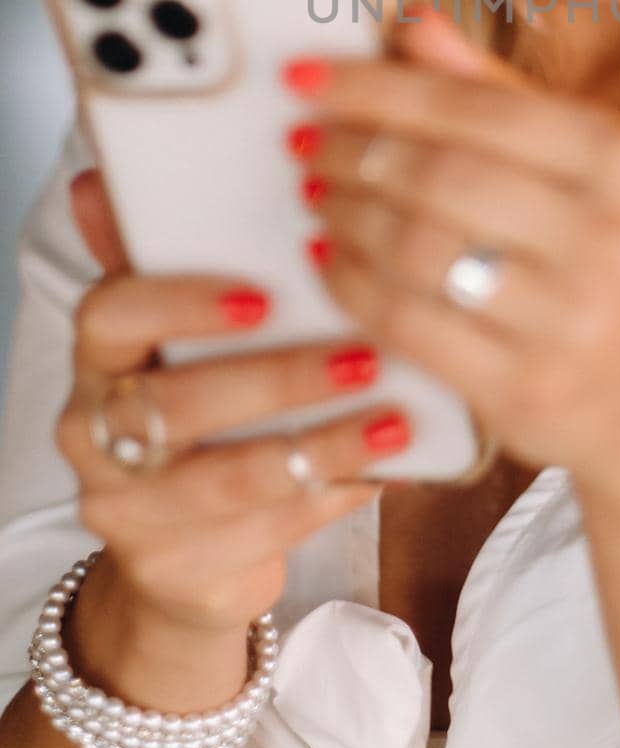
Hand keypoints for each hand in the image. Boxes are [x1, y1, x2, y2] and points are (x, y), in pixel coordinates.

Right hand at [57, 169, 410, 638]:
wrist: (182, 547)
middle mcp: (96, 434)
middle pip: (173, 404)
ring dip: (321, 443)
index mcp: (98, 357)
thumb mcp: (183, 329)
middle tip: (362, 355)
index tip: (261, 294)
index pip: (109, 315)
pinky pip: (265, 536)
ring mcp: (130, 512)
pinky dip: (334, 497)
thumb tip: (109, 175)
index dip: (181, 302)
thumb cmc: (200, 407)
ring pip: (225, 479)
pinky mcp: (178, 572)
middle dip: (276, 379)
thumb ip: (164, 254)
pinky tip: (387, 467)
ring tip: (395, 417)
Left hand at [281, 5, 619, 495]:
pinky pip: (406, 322)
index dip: (374, 89)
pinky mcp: (523, 388)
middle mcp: (603, 232)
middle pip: (436, 173)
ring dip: (344, 215)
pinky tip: (331, 262)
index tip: (305, 77)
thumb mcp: (593, 171)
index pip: (471, 107)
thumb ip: (498, 94)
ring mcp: (566, 316)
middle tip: (303, 143)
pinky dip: (352, 286)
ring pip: (414, 246)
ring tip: (316, 196)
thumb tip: (409, 20)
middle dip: (351, 151)